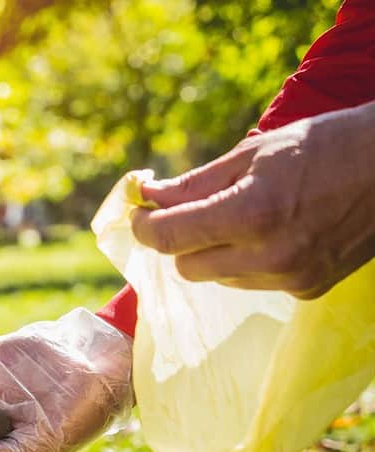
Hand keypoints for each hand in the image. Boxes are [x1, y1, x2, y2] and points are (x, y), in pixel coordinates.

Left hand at [132, 99, 374, 298]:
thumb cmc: (327, 145)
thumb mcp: (254, 154)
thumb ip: (195, 184)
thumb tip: (147, 196)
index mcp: (253, 214)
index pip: (170, 238)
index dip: (144, 226)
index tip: (140, 213)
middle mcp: (270, 255)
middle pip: (186, 265)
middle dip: (180, 238)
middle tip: (190, 210)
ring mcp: (291, 278)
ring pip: (217, 277)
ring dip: (214, 251)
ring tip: (247, 214)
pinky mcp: (307, 290)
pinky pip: (250, 282)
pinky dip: (247, 261)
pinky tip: (274, 231)